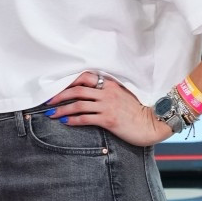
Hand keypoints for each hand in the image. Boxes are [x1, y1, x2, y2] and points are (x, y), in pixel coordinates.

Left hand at [44, 71, 170, 146]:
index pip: (84, 78)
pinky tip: (65, 121)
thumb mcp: (123, 95)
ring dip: (62, 109)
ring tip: (51, 114)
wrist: (153, 123)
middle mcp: (107, 93)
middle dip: (59, 95)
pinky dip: (73, 119)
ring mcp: (107, 106)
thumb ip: (107, 92)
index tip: (57, 87)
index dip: (68, 82)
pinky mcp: (108, 119)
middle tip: (48, 101)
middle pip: (77, 90)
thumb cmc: (137, 111)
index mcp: (110, 85)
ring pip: (78, 105)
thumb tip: (90, 94)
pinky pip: (85, 118)